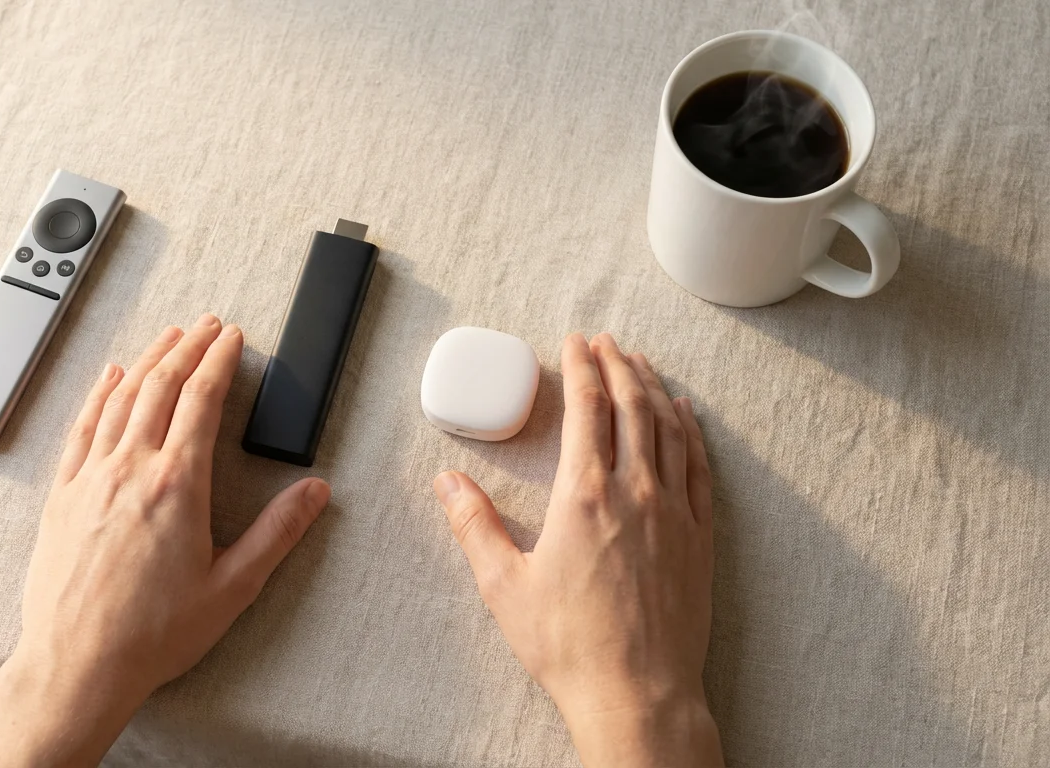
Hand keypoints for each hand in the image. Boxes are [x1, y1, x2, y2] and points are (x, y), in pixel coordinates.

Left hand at [0, 314, 330, 766]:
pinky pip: (82, 429)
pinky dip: (98, 395)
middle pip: (160, 387)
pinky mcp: (63, 496)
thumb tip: (314, 492)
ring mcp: (91, 479)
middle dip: (187, 347)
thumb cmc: (153, 634)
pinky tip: (108, 378)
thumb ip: (277, 533)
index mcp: (177, 484)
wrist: (77, 664)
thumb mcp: (233, 587)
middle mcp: (131, 469)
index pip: (201, 400)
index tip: (232, 337)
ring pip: (120, 399)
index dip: (219, 361)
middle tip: (206, 325)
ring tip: (166, 338)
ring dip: (147, 361)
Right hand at [433, 332, 720, 766]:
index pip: (586, 409)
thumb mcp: (503, 585)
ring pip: (668, 429)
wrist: (637, 694)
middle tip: (607, 341)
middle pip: (632, 406)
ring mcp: (674, 512)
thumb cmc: (568, 645)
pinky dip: (691, 431)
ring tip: (640, 364)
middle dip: (618, 365)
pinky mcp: (699, 537)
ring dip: (653, 388)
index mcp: (583, 496)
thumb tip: (447, 482)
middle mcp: (634, 492)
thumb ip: (474, 525)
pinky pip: (699, 466)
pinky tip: (684, 414)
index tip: (575, 342)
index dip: (581, 368)